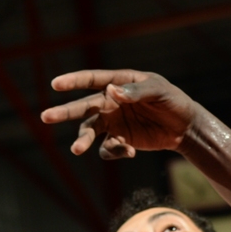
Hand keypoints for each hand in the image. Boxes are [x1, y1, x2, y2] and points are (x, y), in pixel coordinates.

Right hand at [40, 70, 200, 160]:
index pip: (93, 80)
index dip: (73, 81)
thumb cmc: (172, 101)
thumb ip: (136, 91)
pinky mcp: (120, 139)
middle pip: (83, 107)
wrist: (184, 127)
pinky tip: (131, 151)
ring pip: (89, 131)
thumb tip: (111, 91)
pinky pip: (108, 148)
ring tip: (76, 149)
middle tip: (45, 117)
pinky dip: (115, 151)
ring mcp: (114, 122)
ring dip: (82, 140)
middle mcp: (111, 102)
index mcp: (119, 83)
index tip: (55, 84)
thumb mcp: (158, 92)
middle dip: (64, 112)